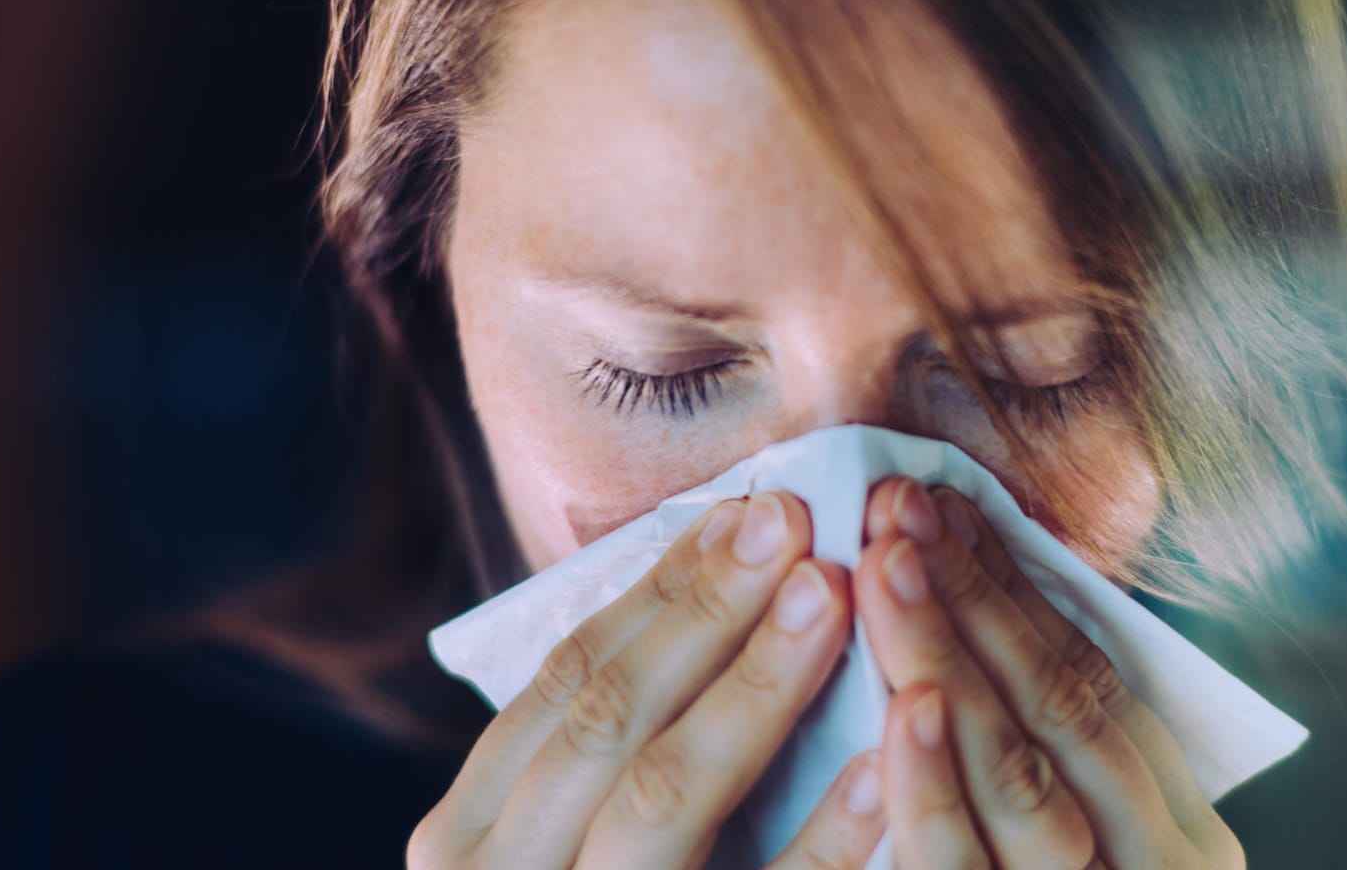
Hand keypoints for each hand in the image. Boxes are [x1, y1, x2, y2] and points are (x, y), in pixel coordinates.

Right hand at [408, 491, 886, 869]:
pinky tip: (882, 768)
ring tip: (836, 598)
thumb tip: (710, 583)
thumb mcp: (556, 845)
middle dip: (704, 616)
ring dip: (751, 693)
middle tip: (797, 523)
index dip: (657, 594)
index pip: (564, 686)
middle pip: (604, 725)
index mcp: (464, 842)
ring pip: (658, 807)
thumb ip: (602, 748)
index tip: (747, 510)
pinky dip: (817, 840)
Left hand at [854, 478, 1245, 868]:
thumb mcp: (1089, 832)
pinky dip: (931, 788)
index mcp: (1178, 830)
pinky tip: (902, 711)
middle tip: (901, 505)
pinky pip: (959, 868)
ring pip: (1018, 776)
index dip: (1013, 588)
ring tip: (885, 565)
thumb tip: (971, 610)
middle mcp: (1157, 861)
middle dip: (976, 596)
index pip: (1093, 683)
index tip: (943, 503)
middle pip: (1061, 710)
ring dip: (946, 659)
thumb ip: (1047, 755)